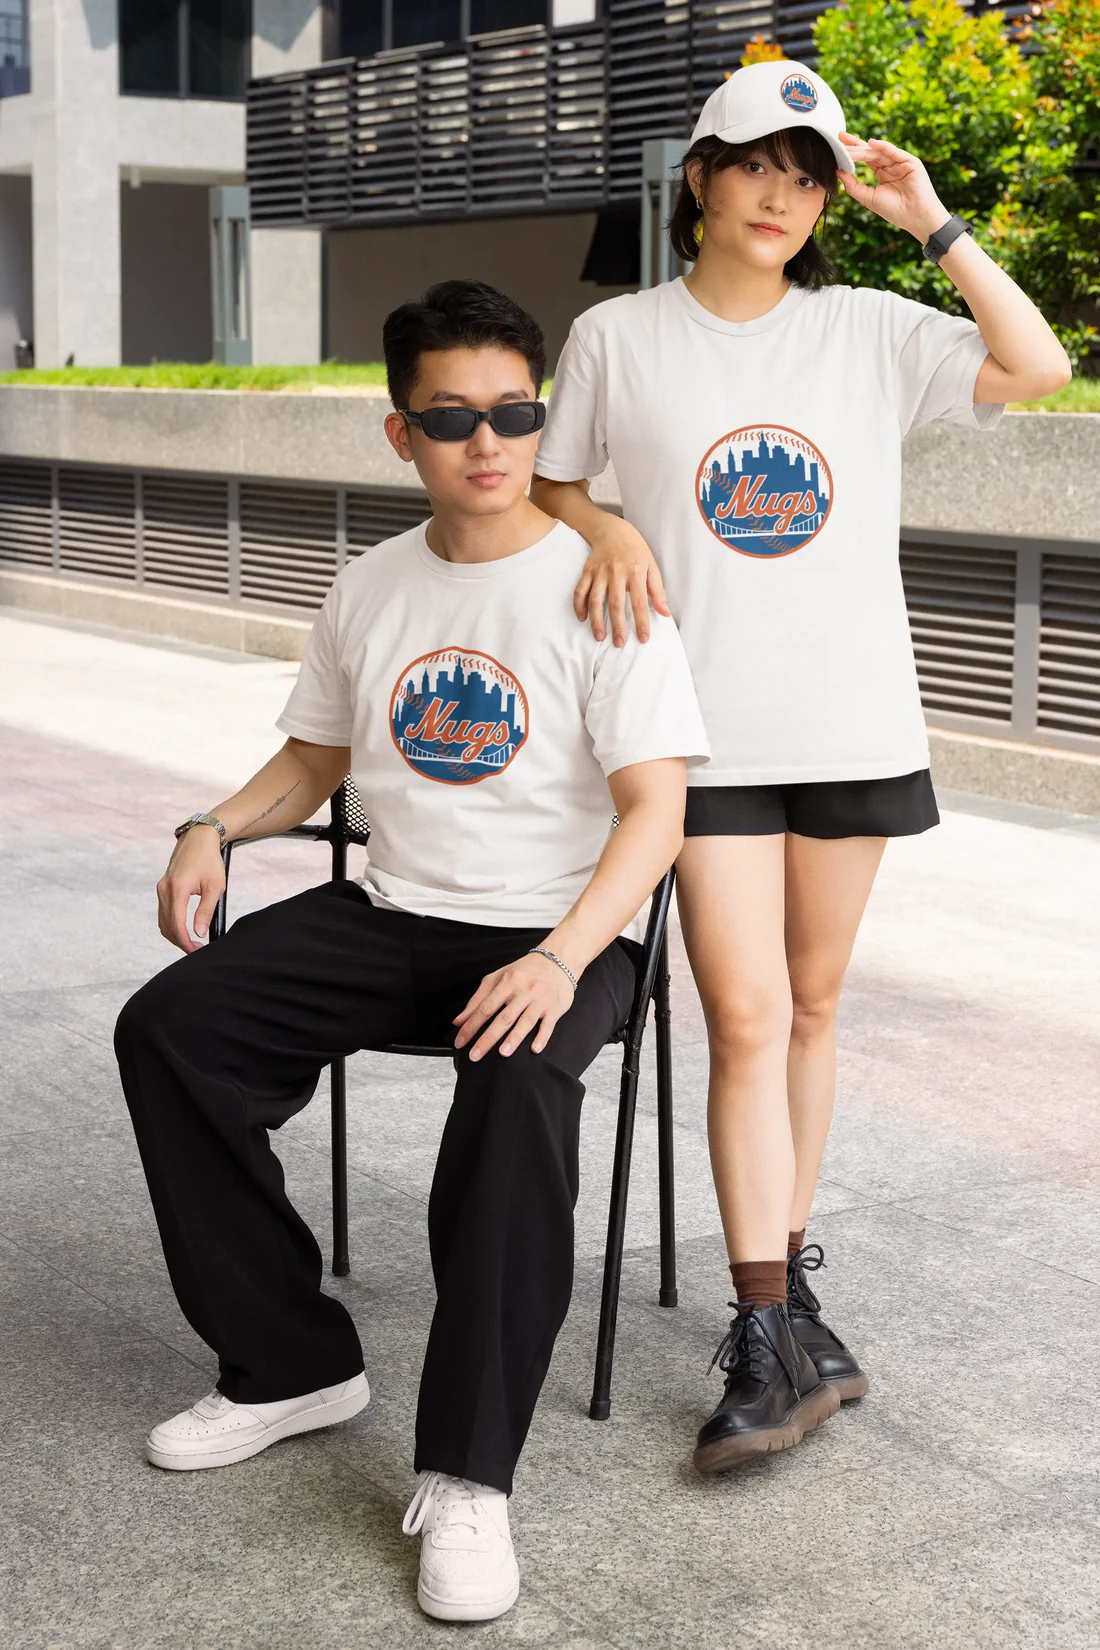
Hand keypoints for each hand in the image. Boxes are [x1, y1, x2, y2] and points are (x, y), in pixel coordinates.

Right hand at [156, 827, 225, 953]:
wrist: (199, 838)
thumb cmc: (209, 860)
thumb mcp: (215, 887)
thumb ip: (205, 911)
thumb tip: (199, 933)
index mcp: (177, 890)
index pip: (176, 925)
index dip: (185, 943)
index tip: (196, 951)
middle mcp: (164, 890)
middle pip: (166, 926)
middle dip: (180, 942)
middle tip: (196, 950)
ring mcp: (161, 888)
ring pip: (162, 921)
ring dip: (174, 934)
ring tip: (192, 941)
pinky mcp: (163, 887)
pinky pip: (163, 912)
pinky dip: (171, 924)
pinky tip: (184, 928)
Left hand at [453, 952, 576, 1061]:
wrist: (558, 960)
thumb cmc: (524, 971)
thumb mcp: (497, 978)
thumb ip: (477, 999)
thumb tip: (458, 1021)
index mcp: (506, 983)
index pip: (485, 1008)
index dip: (470, 1026)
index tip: (460, 1042)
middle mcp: (523, 991)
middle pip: (503, 1018)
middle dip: (487, 1038)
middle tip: (475, 1056)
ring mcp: (540, 1000)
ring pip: (525, 1021)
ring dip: (514, 1038)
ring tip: (503, 1053)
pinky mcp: (555, 1007)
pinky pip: (549, 1024)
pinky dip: (542, 1037)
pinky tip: (535, 1049)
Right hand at [573, 517, 670, 646]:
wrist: (613, 530)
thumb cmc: (636, 551)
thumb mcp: (652, 567)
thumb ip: (658, 591)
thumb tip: (665, 613)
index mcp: (635, 572)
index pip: (639, 602)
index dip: (641, 622)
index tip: (643, 638)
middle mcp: (616, 572)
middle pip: (616, 604)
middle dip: (618, 626)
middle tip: (619, 643)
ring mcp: (600, 572)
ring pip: (596, 600)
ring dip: (597, 620)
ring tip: (600, 637)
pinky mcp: (587, 571)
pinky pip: (580, 590)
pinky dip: (579, 605)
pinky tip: (582, 618)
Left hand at [837, 134, 948, 243]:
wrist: (915, 218)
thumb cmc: (895, 210)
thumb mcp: (869, 198)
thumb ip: (853, 186)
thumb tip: (838, 171)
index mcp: (883, 173)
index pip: (866, 159)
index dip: (852, 152)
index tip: (838, 145)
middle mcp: (891, 165)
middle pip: (870, 152)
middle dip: (855, 146)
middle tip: (840, 138)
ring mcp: (901, 162)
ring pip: (879, 153)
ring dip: (863, 149)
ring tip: (848, 147)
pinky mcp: (910, 162)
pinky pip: (895, 152)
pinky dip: (884, 147)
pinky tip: (871, 143)